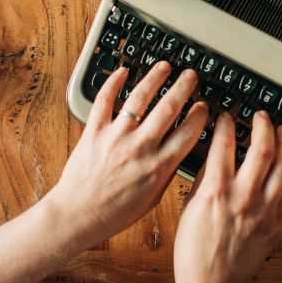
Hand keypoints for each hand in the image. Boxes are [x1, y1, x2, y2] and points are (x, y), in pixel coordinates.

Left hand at [47, 61, 209, 247]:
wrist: (78, 215)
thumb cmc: (114, 212)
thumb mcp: (152, 199)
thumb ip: (167, 172)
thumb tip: (180, 150)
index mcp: (158, 167)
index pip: (189, 132)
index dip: (200, 115)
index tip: (203, 106)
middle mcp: (140, 148)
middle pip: (169, 108)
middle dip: (184, 87)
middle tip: (190, 76)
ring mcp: (116, 137)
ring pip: (140, 97)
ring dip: (155, 78)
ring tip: (164, 67)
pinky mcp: (94, 131)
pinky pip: (105, 100)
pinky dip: (113, 82)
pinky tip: (123, 71)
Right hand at [174, 111, 281, 282]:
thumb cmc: (195, 251)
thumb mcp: (190, 207)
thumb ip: (204, 178)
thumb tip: (214, 153)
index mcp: (215, 191)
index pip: (224, 144)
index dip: (227, 123)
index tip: (228, 117)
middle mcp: (243, 197)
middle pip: (261, 148)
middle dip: (263, 125)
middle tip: (261, 117)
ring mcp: (264, 211)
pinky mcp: (277, 224)